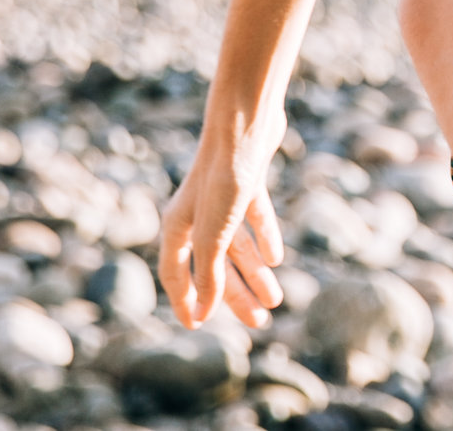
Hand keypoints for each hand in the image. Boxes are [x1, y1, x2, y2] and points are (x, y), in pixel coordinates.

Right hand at [159, 109, 287, 328]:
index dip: (186, 300)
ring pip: (239, 245)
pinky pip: (255, 218)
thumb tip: (204, 314)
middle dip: (236, 295)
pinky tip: (276, 258)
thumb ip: (209, 273)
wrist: (246, 126)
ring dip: (256, 273)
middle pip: (215, 265)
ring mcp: (223, 198)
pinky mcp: (247, 182)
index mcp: (177, 227)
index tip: (197, 326)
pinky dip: (265, 237)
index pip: (176, 274)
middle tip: (260, 322)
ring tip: (276, 300)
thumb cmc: (223, 179)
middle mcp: (196, 214)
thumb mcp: (215, 234)